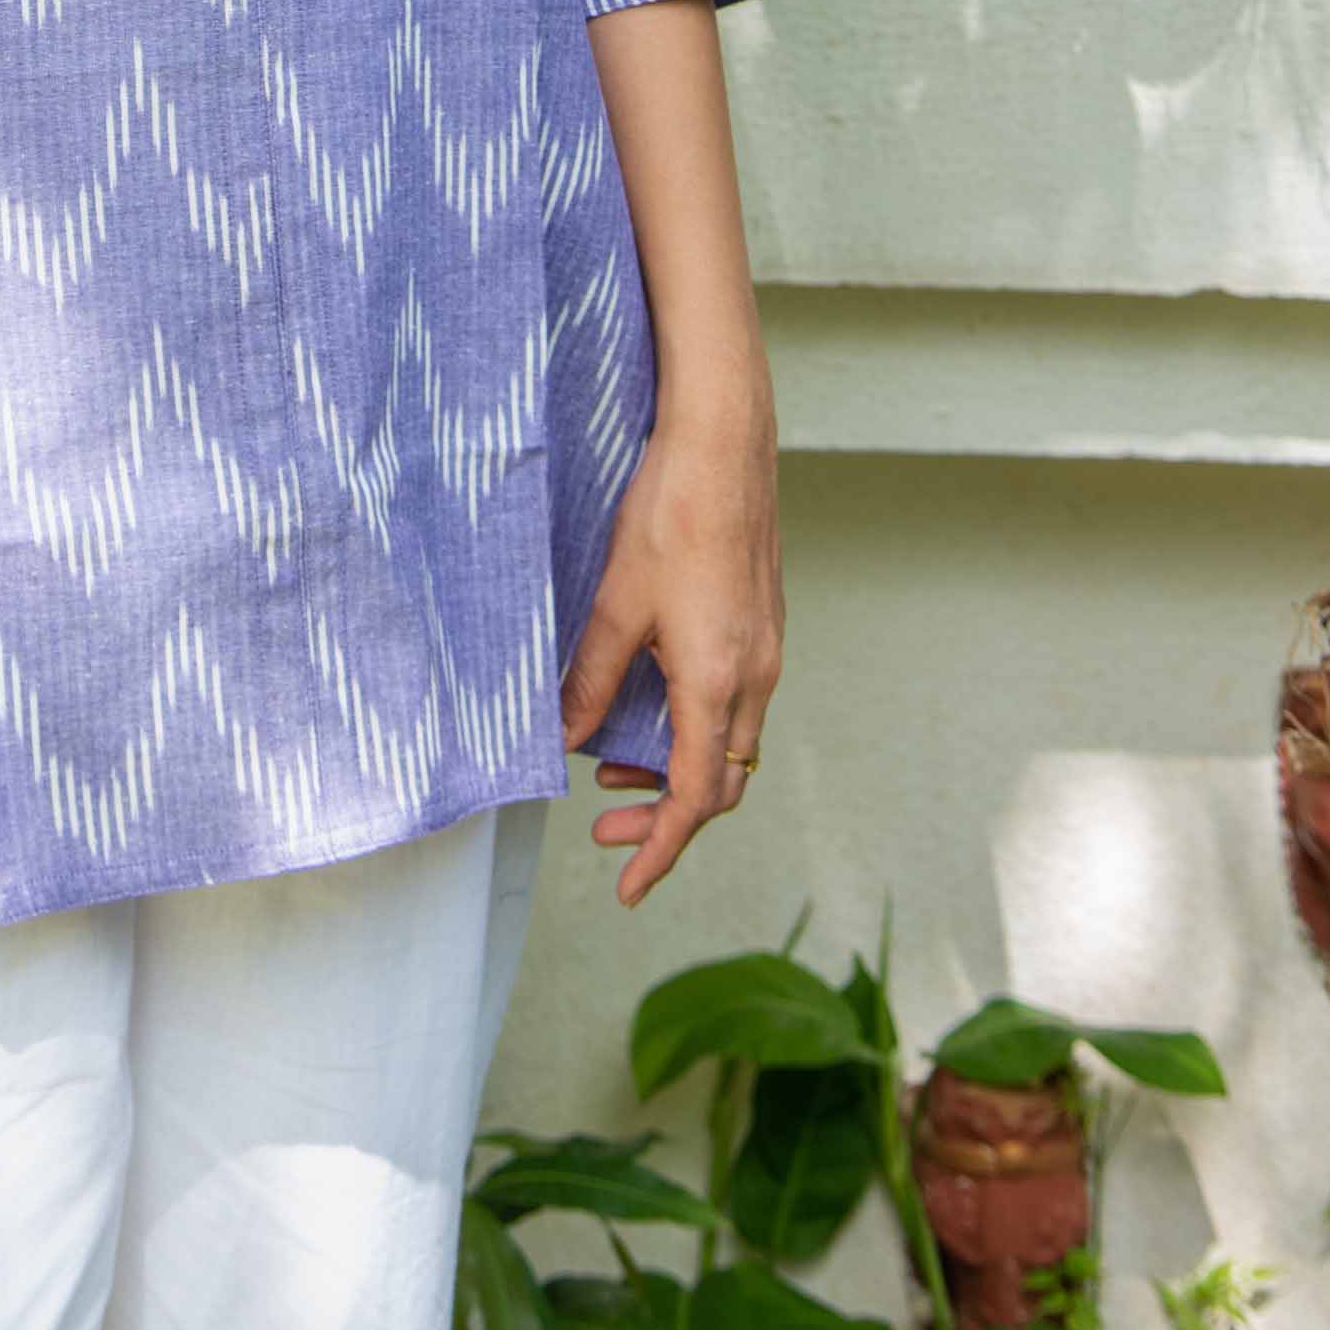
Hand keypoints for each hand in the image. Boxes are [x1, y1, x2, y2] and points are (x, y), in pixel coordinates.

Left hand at [557, 391, 785, 906]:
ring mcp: (765, 649)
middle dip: (665, 816)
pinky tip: (649, 705)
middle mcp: (754, 676)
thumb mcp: (615, 606)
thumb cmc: (669, 514)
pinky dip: (694, 726)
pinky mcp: (761, 622)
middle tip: (606, 827)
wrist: (723, 442)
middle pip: (720, 783)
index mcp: (719, 683)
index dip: (661, 850)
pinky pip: (736, 701)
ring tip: (614, 766)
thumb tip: (564, 741)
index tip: (627, 887)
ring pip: (731, 743)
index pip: (695, 800)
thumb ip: (592, 682)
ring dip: (678, 768)